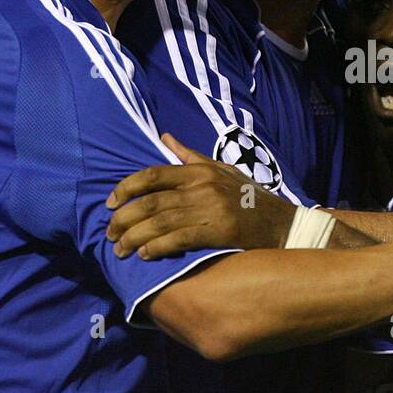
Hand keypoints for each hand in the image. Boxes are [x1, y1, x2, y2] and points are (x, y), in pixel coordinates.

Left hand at [105, 134, 296, 258]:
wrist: (283, 224)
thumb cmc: (249, 198)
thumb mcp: (222, 170)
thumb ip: (190, 156)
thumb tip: (164, 137)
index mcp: (199, 172)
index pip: (152, 175)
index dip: (125, 188)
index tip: (110, 203)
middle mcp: (201, 187)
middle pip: (150, 202)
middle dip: (123, 219)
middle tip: (110, 234)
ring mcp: (210, 209)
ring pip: (160, 222)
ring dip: (134, 238)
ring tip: (121, 250)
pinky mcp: (219, 231)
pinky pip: (179, 239)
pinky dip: (158, 247)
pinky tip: (146, 256)